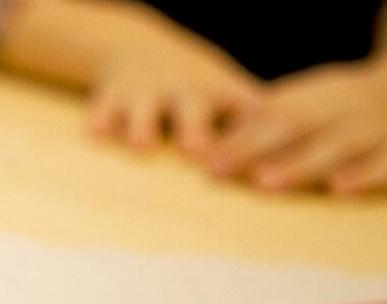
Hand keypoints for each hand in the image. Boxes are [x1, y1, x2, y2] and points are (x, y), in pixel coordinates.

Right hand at [88, 14, 259, 152]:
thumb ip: (253, 122)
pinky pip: (103, 110)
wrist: (134, 44)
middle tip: (200, 150)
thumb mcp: (225, 89)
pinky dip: (100, 120)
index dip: (252, 137)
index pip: (242, 115)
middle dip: (195, 130)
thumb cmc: (191, 81)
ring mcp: (145, 95)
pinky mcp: (111, 98)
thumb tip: (298, 159)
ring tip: (141, 144)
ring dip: (143, 127)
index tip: (261, 166)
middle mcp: (182, 94)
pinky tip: (97, 131)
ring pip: (144, 113)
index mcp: (216, 95)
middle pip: (192, 111)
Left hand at [207, 60, 386, 193]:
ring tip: (267, 182)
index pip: (272, 113)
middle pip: (296, 126)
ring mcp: (371, 129)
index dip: (238, 136)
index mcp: (317, 96)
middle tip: (219, 169)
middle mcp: (342, 109)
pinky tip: (338, 190)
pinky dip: (364, 175)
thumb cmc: (341, 108)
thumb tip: (203, 149)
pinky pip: (385, 162)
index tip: (205, 160)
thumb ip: (261, 123)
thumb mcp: (306, 103)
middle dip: (256, 147)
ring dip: (300, 164)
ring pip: (335, 145)